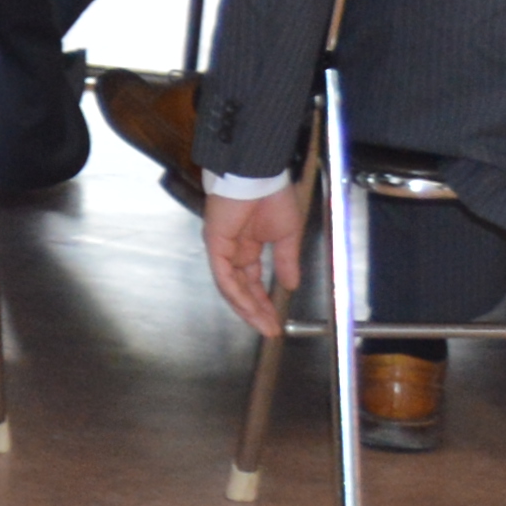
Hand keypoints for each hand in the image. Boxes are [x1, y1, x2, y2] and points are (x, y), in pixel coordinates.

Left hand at [203, 180, 306, 338]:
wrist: (259, 175)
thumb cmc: (272, 196)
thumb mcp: (287, 235)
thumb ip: (287, 261)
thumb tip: (291, 285)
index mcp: (248, 247)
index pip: (252, 282)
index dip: (263, 303)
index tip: (276, 321)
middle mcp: (232, 251)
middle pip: (241, 289)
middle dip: (256, 312)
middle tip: (270, 330)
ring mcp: (222, 248)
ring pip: (231, 287)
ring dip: (247, 309)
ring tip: (264, 325)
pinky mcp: (215, 244)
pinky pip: (224, 276)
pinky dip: (237, 294)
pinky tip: (250, 308)